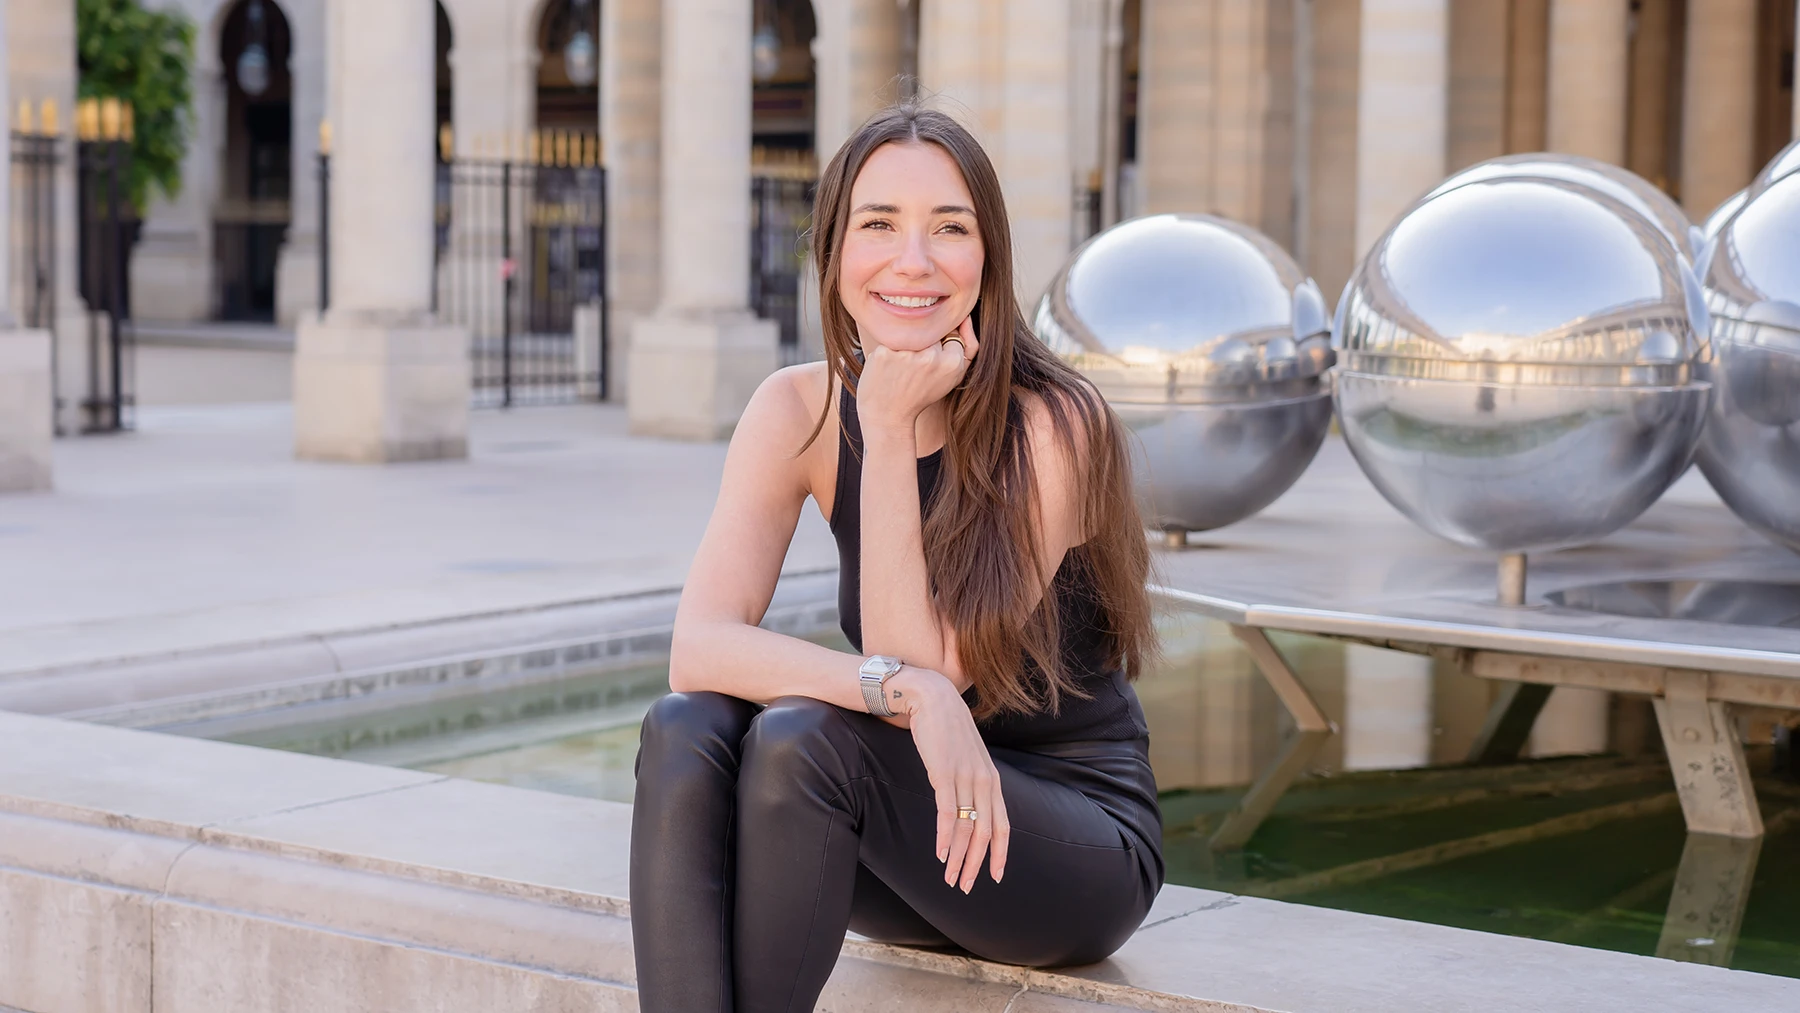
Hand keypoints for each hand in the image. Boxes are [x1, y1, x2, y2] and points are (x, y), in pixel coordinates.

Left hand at [855, 315, 978, 437]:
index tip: (928, 365)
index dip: (938, 347)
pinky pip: (889, 338)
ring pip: (910, 333)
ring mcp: (907, 354)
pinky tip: (887, 368)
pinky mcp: (885, 353)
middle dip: (922, 345)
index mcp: (952, 363)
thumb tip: (964, 317)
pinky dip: (887, 350)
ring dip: (904, 345)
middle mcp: (931, 357)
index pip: (950, 333)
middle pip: (930, 331)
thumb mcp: (952, 378)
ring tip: (900, 368)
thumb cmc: (920, 395)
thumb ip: (967, 348)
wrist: (887, 417)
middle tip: (912, 369)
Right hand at [886, 666, 1009, 891]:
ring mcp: (965, 777)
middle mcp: (983, 781)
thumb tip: (967, 806)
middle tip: (966, 887)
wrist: (931, 697)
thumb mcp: (966, 757)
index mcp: (991, 780)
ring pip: (965, 828)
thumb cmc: (947, 729)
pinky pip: (946, 813)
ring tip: (950, 877)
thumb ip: (971, 781)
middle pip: (985, 833)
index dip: (1000, 854)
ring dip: (957, 857)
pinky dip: (944, 836)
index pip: (1002, 825)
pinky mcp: (944, 774)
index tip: (995, 876)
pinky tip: (940, 854)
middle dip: (976, 864)